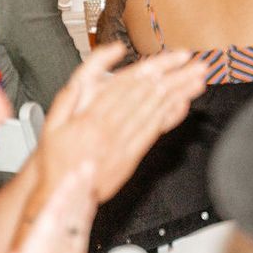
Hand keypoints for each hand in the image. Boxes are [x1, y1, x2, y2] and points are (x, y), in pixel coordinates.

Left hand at [0, 162, 94, 252]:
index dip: (62, 195)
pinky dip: (87, 211)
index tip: (73, 175)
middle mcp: (45, 246)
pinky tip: (91, 196)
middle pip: (62, 208)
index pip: (49, 216)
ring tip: (91, 170)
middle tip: (88, 162)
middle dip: (74, 184)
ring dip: (81, 192)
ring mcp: (58, 250)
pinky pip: (80, 229)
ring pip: (72, 214)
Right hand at [35, 48, 208, 205]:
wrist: (62, 195)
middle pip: (149, 95)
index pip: (131, 84)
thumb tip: (96, 71)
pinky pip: (154, 132)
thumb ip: (73, 93)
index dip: (156, 67)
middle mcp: (112, 129)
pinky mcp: (132, 157)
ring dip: (180, 94)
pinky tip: (185, 105)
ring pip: (156, 111)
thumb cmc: (57, 157)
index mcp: (93, 118)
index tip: (175, 57)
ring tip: (198, 79)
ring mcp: (125, 144)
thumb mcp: (53, 121)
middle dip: (176, 77)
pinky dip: (170, 117)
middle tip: (197, 64)